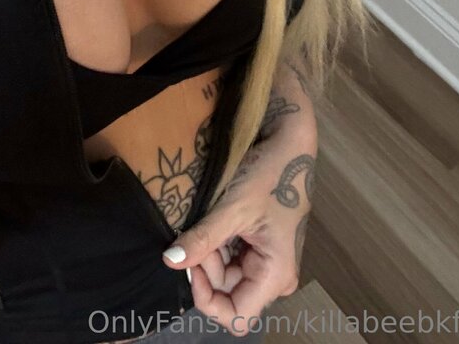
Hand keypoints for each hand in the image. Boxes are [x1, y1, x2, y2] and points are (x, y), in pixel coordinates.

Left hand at [161, 98, 315, 336]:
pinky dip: (215, 243)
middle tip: (197, 232)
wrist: (288, 143)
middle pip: (228, 293)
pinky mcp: (259, 245)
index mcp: (275, 275)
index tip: (189, 266)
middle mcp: (274, 276)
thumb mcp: (233, 207)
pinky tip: (212, 220)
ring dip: (209, 252)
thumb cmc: (270, 173)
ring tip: (207, 220)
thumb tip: (170, 261)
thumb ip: (203, 238)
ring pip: (225, 275)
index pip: (236, 316)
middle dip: (205, 267)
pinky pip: (231, 257)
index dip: (207, 299)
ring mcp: (267, 261)